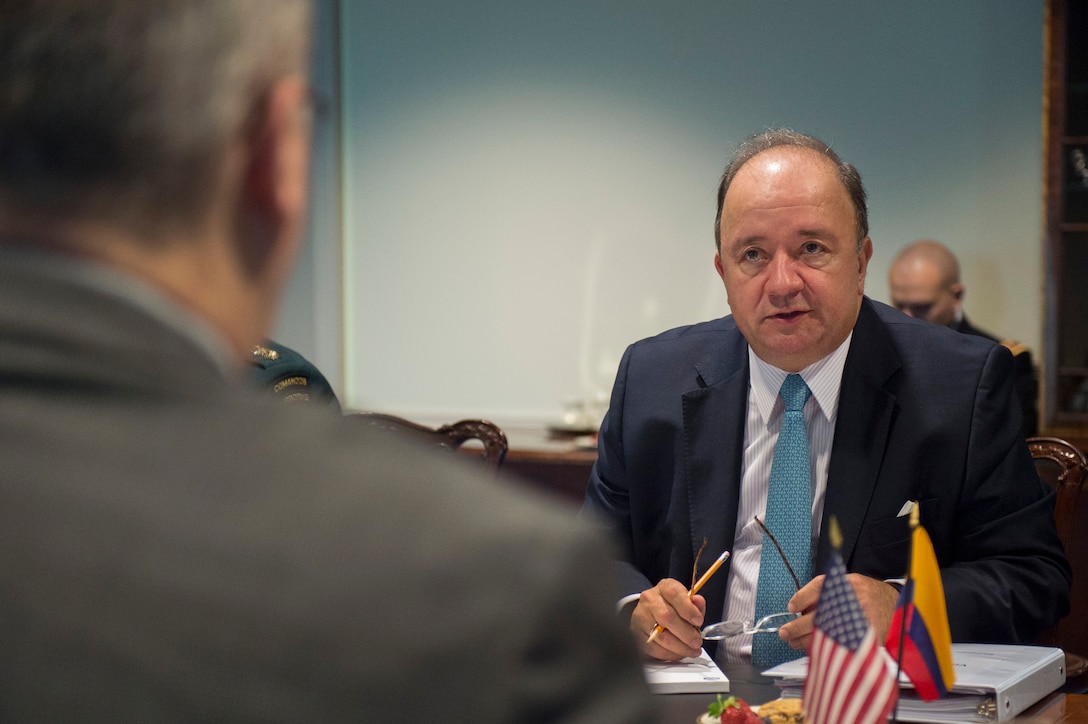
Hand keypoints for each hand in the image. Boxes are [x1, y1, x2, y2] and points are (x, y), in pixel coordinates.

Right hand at [631, 578, 706, 660]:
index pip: (674, 594)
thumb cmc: (672, 607)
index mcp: (664, 588)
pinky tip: (678, 653)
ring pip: (661, 636)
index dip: (688, 609)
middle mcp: (650, 600)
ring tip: (691, 650)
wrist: (650, 613)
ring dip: (680, 647)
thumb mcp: (686, 601)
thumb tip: (698, 602)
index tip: (698, 621)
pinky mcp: (637, 634)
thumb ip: (695, 604)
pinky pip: (654, 649)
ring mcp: (641, 617)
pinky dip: (670, 654)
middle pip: (667, 617)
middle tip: (697, 642)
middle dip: (686, 633)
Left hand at [776, 574, 900, 651]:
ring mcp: (859, 621)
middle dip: (797, 627)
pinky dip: (824, 648)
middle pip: (819, 617)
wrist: (895, 605)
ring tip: (793, 642)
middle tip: (785, 632)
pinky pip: (839, 646)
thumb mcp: (845, 583)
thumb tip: (799, 609)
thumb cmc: (865, 594)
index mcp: (846, 584)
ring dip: (805, 641)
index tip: (791, 608)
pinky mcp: (865, 638)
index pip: (819, 588)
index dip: (802, 599)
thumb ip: (824, 592)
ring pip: (826, 636)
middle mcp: (853, 602)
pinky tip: (813, 648)